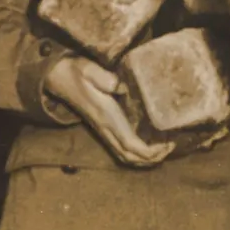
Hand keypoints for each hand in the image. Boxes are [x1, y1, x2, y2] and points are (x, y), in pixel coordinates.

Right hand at [44, 54, 173, 167]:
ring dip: (145, 159)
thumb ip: (104, 77)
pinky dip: (137, 153)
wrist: (58, 77)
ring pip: (125, 156)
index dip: (149, 151)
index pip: (129, 143)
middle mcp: (105, 128)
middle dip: (152, 158)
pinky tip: (150, 145)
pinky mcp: (103, 128)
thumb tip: (121, 85)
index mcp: (106, 116)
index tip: (168, 144)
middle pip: (129, 155)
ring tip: (165, 148)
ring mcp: (103, 130)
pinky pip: (121, 149)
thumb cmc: (76, 72)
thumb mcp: (89, 70)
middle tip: (172, 146)